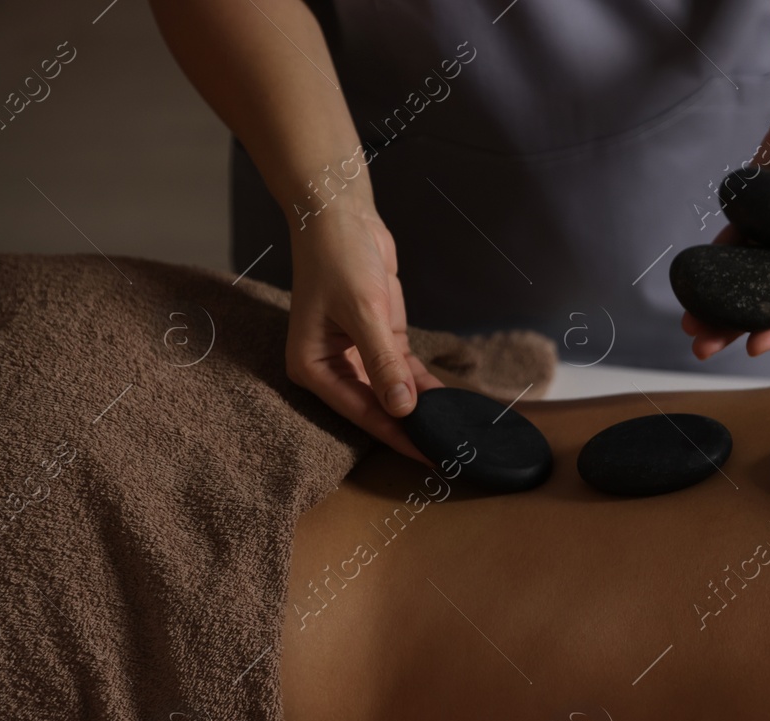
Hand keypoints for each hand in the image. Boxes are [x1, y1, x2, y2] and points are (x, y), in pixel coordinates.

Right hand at [286, 205, 443, 462]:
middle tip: (450, 452)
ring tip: (456, 434)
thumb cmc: (339, 258)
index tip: (430, 455)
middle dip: (412, 429)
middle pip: (377, 409)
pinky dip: (425, 388)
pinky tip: (451, 405)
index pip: (361, 412)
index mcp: (313, 367)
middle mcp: (331, 367)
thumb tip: (402, 409)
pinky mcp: (379, 342)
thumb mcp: (363, 312)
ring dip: (422, 411)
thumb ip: (383, 363)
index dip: (397, 435)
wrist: (340, 215)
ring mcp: (356, 356)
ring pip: (394, 394)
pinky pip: (404, 374)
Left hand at [683, 99, 769, 359]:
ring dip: (715, 304)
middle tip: (701, 348)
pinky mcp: (752, 211)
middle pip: (763, 300)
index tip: (753, 347)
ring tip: (687, 324)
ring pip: (741, 278)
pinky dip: (710, 263)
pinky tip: (690, 279)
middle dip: (733, 327)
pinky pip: (729, 242)